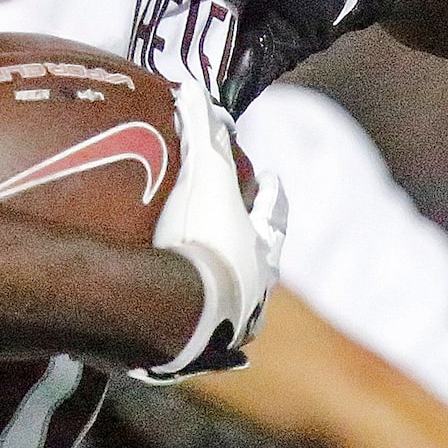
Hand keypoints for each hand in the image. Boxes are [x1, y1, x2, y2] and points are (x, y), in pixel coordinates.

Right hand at [138, 71, 287, 379]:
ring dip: (225, 297)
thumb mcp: (205, 178)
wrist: (181, 317)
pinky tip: (173, 339)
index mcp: (259, 250)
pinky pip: (197, 345)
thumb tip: (194, 89)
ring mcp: (229, 329)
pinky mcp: (196, 357)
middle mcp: (253, 292)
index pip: (273, 215)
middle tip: (244, 237)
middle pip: (262, 266)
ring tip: (206, 292)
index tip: (274, 181)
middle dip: (255, 250)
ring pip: (236, 309)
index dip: (272, 197)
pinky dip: (189, 336)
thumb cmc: (203, 241)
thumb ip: (201, 135)